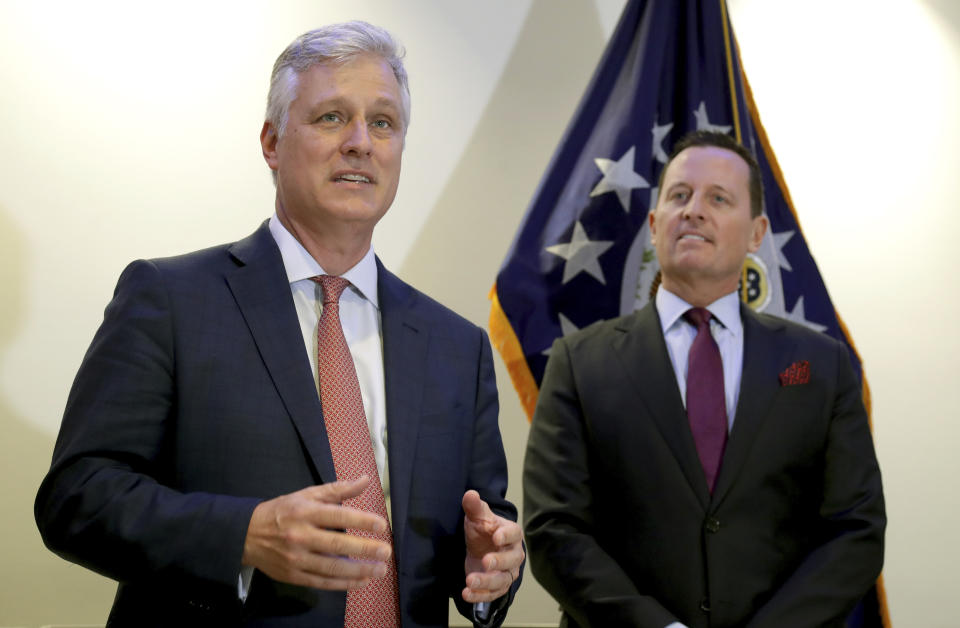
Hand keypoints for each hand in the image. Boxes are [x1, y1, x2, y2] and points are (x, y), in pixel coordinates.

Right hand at [242, 476, 391, 589]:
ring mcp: (296, 558)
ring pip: (331, 567)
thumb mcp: (308, 494)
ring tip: (380, 570)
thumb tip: (365, 480)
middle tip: (386, 552)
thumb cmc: (283, 511)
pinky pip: (322, 582)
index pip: (337, 516)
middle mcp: (300, 536)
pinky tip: (361, 581)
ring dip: (359, 571)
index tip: (381, 525)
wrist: (248, 534)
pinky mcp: (293, 575)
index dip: (361, 521)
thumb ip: (338, 489)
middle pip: (336, 544)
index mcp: (305, 512)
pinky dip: (343, 583)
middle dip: (364, 549)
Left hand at [461, 490, 523, 603]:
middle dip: (499, 562)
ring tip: (470, 581)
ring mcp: (507, 572)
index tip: (496, 536)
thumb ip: (475, 507)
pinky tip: (466, 593)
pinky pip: (492, 594)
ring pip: (502, 580)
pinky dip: (479, 596)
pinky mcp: (497, 587)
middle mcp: (513, 555)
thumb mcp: (477, 517)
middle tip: (486, 561)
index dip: (506, 535)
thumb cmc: (483, 531)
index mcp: (511, 534)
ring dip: (486, 582)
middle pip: (512, 561)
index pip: (514, 534)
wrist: (480, 548)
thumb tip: (470, 494)